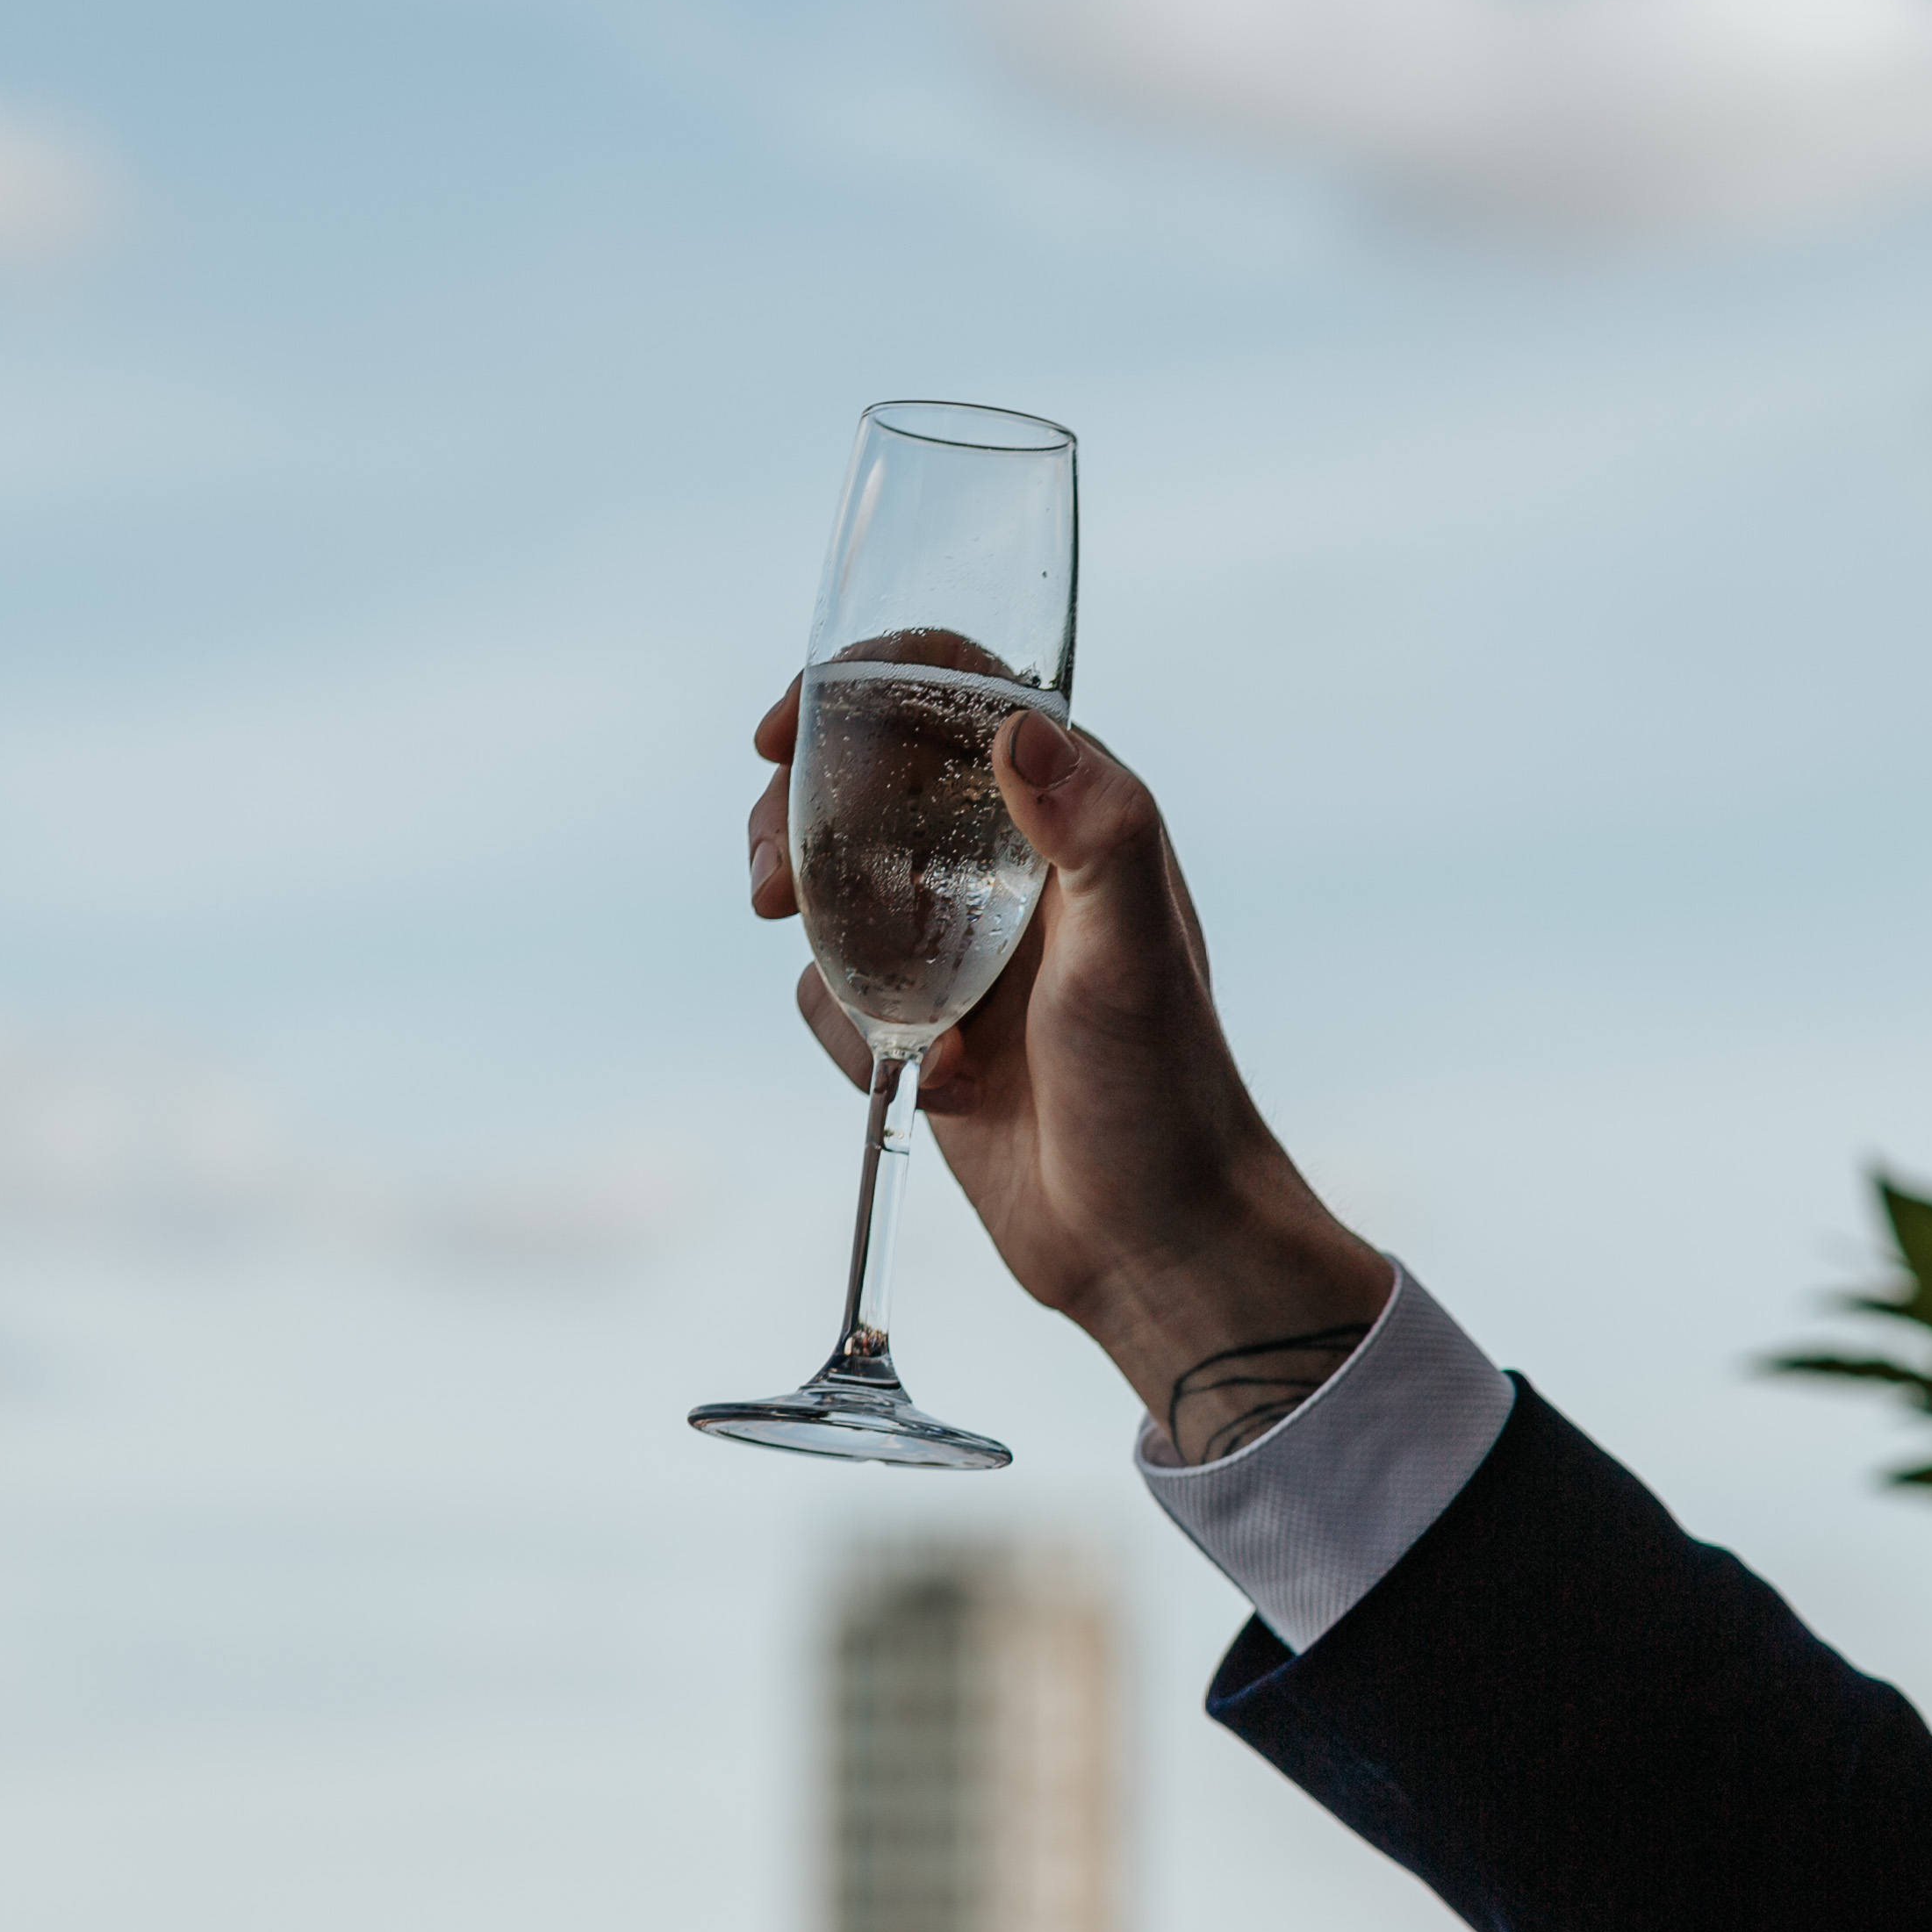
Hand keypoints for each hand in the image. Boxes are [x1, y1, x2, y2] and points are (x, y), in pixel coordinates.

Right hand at [748, 683, 1391, 1444]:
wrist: (1150, 1240)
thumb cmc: (1162, 1094)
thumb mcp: (1130, 959)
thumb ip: (1095, 835)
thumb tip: (1022, 725)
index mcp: (1073, 817)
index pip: (952, 696)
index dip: (857, 691)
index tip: (778, 737)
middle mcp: (1015, 865)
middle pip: (867, 778)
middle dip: (799, 814)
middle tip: (769, 886)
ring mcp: (966, 941)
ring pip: (837, 876)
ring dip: (805, 910)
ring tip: (819, 970)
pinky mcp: (929, 1019)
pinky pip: (838, 983)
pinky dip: (843, 1015)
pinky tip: (909, 1072)